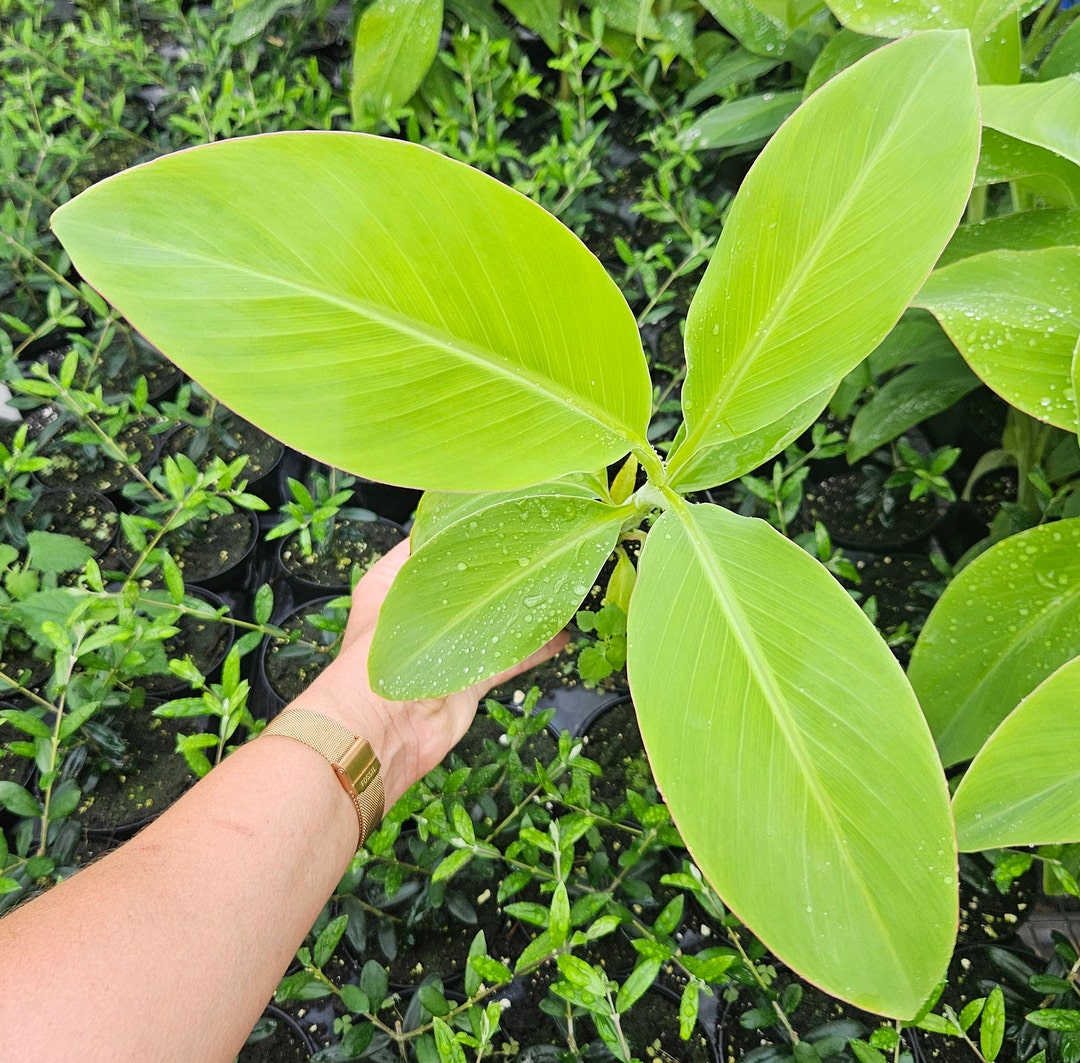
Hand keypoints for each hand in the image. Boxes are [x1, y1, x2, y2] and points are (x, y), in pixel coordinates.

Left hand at [290, 540, 568, 805]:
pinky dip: (535, 646)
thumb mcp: (399, 596)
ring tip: (561, 582)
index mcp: (394, 579)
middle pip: (470, 575)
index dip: (465, 522)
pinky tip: (563, 634)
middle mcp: (421, 607)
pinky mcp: (470, 675)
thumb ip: (437, 562)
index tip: (506, 506)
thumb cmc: (378, 658)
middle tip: (545, 542)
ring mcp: (448, 642)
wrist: (381, 734)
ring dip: (524, 603)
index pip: (432, 537)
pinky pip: (508, 654)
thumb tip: (469, 525)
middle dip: (503, 563)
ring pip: (494, 613)